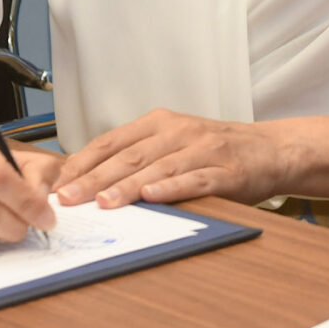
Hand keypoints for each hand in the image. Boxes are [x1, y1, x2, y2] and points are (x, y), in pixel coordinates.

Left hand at [50, 109, 292, 208]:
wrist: (270, 149)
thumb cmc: (214, 151)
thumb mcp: (173, 144)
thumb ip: (138, 157)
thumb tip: (89, 182)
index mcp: (159, 123)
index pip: (111, 141)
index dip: (83, 162)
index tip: (58, 183)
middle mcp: (178, 132)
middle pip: (129, 156)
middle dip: (94, 178)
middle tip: (68, 198)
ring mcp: (202, 150)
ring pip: (158, 168)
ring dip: (128, 187)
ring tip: (103, 203)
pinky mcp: (225, 170)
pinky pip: (195, 180)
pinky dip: (173, 188)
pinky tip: (154, 197)